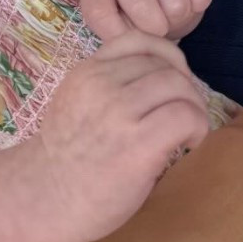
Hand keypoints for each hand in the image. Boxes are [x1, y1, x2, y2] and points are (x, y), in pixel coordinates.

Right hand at [0, 32, 212, 241]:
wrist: (46, 200)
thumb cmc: (66, 159)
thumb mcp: (75, 102)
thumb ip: (106, 83)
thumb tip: (160, 75)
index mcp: (86, 72)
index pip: (140, 41)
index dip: (167, 58)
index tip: (171, 84)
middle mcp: (102, 85)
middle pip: (167, 66)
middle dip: (185, 89)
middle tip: (183, 115)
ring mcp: (119, 113)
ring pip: (180, 88)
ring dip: (193, 109)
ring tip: (186, 132)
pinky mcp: (138, 144)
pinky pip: (186, 117)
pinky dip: (197, 128)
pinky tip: (188, 145)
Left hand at [80, 0, 214, 42]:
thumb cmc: (128, 4)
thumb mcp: (112, 19)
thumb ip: (116, 34)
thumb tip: (139, 48)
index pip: (101, 16)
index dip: (118, 37)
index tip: (128, 39)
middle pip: (146, 15)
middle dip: (156, 31)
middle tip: (153, 26)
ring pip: (177, 7)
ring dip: (178, 18)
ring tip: (167, 12)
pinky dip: (198, 5)